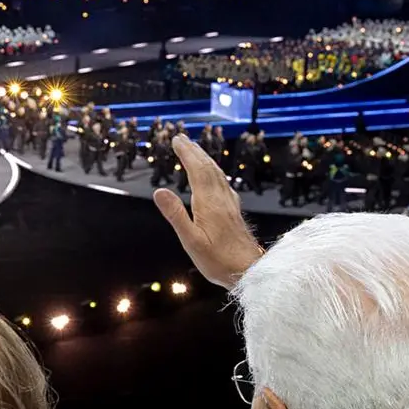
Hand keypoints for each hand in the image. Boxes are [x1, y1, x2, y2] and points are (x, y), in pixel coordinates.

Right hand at [153, 134, 264, 289]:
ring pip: (217, 174)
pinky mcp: (234, 211)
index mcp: (209, 203)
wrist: (249, 270)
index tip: (177, 140)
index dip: (186, 153)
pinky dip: (214, 171)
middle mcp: (221, 199)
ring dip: (205, 158)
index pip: (196, 171)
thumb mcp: (191, 241)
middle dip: (194, 151)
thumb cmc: (218, 261)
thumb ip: (175, 215)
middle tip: (182, 138)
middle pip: (207, 168)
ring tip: (195, 149)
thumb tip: (159, 191)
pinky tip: (214, 175)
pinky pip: (223, 183)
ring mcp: (229, 204)